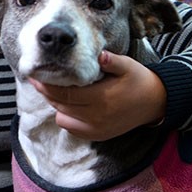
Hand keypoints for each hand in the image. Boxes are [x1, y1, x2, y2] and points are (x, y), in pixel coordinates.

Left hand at [30, 51, 166, 140]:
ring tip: (54, 91)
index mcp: (101, 98)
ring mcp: (96, 129)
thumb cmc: (139, 81)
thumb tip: (100, 55)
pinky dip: (66, 117)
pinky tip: (68, 105)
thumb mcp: (128, 66)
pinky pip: (72, 128)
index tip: (36, 76)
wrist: (154, 103)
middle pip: (61, 106)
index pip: (65, 94)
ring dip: (57, 105)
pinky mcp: (98, 135)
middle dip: (46, 93)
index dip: (47, 86)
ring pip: (63, 119)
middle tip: (38, 80)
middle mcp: (96, 117)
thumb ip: (112, 61)